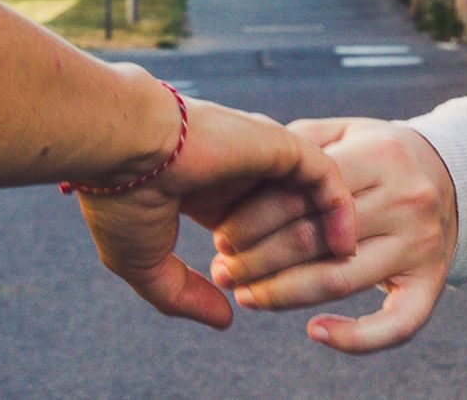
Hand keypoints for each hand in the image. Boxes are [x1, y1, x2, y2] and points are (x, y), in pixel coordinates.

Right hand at [76, 98, 358, 328]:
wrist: (122, 146)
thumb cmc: (121, 201)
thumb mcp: (144, 262)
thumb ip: (183, 294)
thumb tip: (226, 319)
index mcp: (205, 194)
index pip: (252, 232)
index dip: (259, 270)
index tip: (251, 299)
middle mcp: (238, 173)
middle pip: (288, 218)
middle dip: (297, 260)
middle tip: (300, 291)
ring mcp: (261, 156)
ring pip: (309, 199)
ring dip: (322, 236)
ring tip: (339, 271)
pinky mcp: (282, 146)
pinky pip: (327, 178)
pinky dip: (340, 210)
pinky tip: (345, 246)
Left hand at [207, 117, 456, 352]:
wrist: (457, 174)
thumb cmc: (383, 156)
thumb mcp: (350, 131)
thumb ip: (304, 141)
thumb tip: (248, 164)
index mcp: (381, 155)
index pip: (304, 194)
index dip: (253, 218)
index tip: (220, 234)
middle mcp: (406, 200)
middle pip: (315, 239)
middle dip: (256, 260)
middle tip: (222, 270)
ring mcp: (421, 243)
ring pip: (338, 280)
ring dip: (282, 295)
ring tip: (246, 296)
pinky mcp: (432, 280)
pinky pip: (396, 323)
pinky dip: (355, 338)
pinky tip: (315, 332)